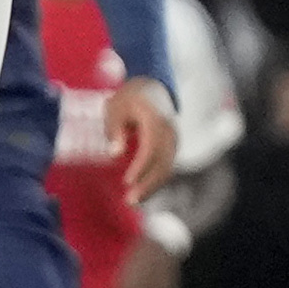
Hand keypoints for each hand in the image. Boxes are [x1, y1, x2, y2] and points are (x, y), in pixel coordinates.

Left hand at [102, 76, 182, 203]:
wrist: (153, 86)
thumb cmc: (129, 97)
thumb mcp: (115, 108)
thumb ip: (115, 130)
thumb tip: (115, 154)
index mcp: (155, 120)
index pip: (151, 148)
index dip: (141, 167)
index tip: (127, 181)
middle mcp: (169, 132)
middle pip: (163, 163)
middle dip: (148, 185)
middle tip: (130, 201)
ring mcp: (174, 140)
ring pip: (167, 168)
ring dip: (152, 187)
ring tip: (134, 201)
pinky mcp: (173, 146)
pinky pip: (166, 166)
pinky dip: (156, 180)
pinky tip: (142, 191)